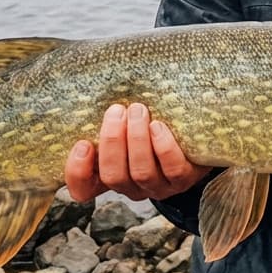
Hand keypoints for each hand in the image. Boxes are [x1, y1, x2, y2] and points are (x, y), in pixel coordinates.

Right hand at [64, 102, 211, 202]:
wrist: (193, 135)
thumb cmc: (149, 122)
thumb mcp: (124, 122)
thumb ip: (109, 117)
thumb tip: (95, 83)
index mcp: (109, 175)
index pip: (83, 189)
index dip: (77, 172)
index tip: (83, 143)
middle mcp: (131, 185)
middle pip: (113, 176)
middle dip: (112, 142)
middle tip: (117, 110)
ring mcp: (158, 186)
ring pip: (141, 172)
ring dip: (137, 139)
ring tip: (139, 110)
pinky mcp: (184, 179)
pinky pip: (173, 170)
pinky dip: (163, 147)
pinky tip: (158, 127)